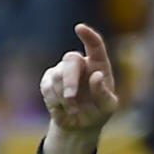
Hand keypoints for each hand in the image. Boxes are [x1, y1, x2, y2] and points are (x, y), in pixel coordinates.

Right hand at [40, 24, 119, 153]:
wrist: (80, 125)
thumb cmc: (98, 112)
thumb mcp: (107, 107)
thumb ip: (104, 93)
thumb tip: (96, 76)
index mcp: (98, 65)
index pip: (95, 45)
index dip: (88, 36)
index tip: (79, 28)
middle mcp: (80, 63)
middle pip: (71, 60)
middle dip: (70, 80)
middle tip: (71, 98)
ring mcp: (62, 70)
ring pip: (57, 75)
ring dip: (64, 97)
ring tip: (73, 109)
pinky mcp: (48, 80)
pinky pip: (46, 87)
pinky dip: (55, 101)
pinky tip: (62, 108)